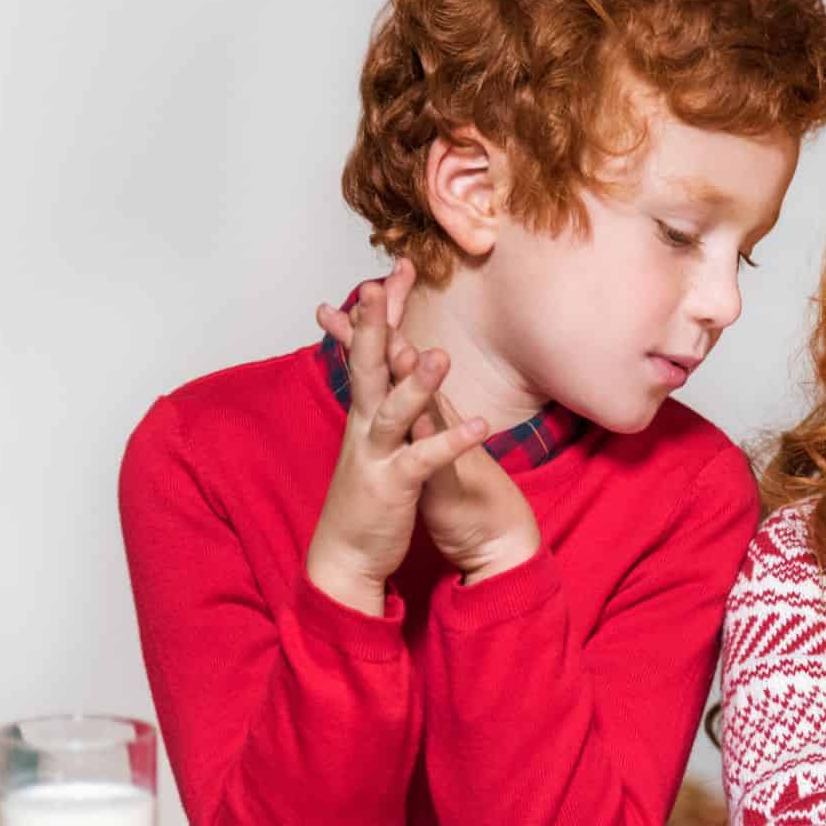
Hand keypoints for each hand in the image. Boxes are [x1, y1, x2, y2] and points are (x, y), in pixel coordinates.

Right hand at [304, 260, 489, 614]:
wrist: (345, 555)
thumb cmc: (367, 494)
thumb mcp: (373, 440)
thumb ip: (382, 403)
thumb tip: (388, 369)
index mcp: (364, 412)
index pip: (371, 350)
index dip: (382, 312)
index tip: (396, 270)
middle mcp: (364, 425)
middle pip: (367, 366)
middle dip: (374, 326)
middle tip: (381, 284)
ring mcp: (375, 454)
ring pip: (393, 411)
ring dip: (415, 382)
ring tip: (441, 353)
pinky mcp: (393, 486)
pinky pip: (424, 460)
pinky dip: (450, 443)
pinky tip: (480, 427)